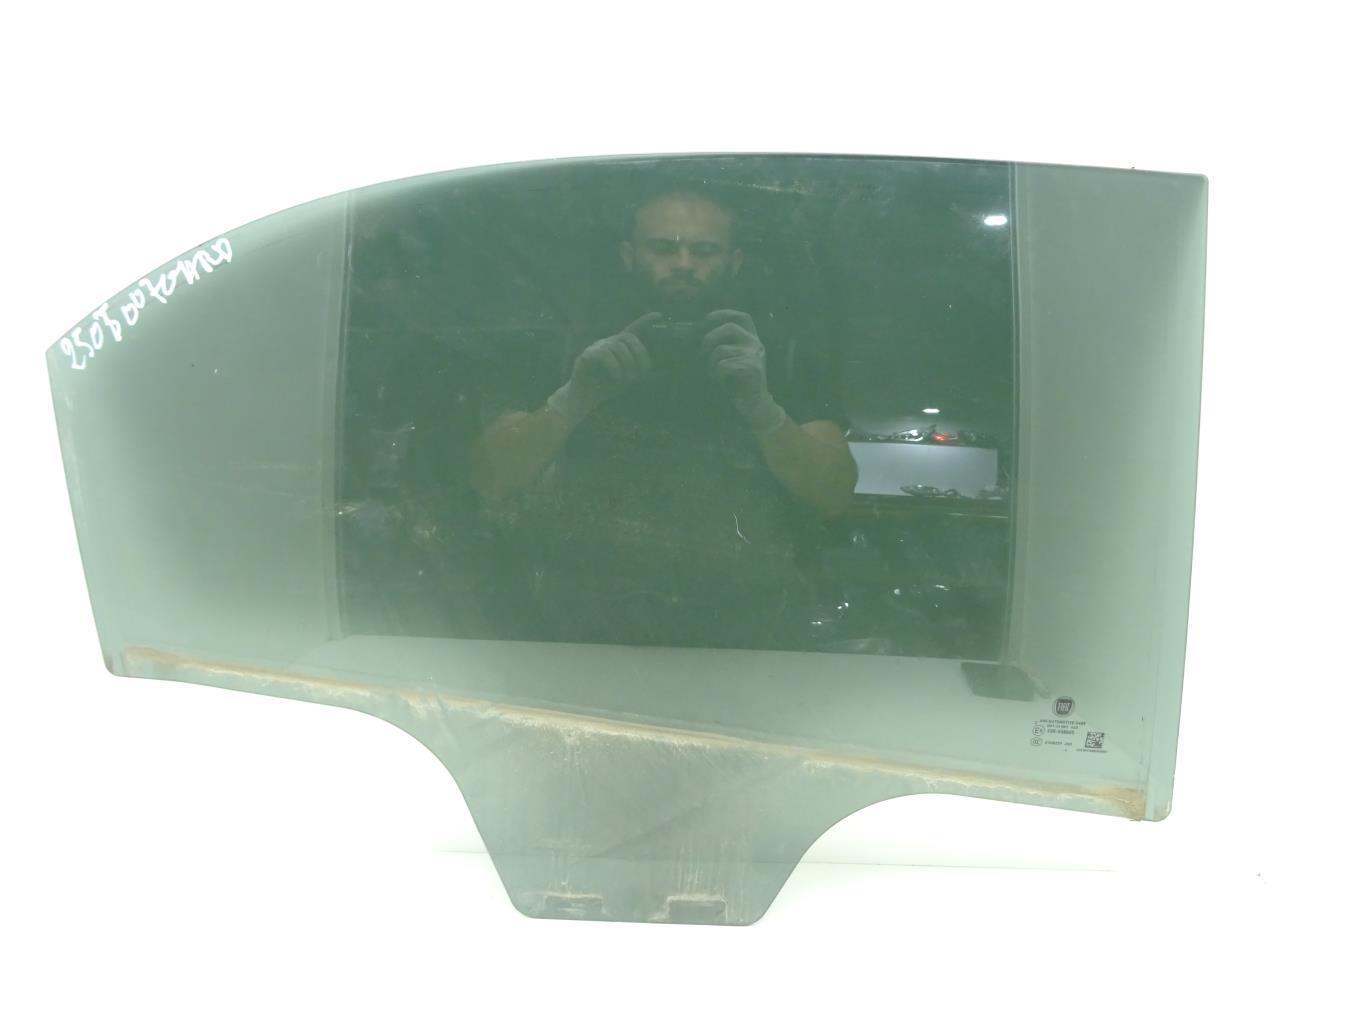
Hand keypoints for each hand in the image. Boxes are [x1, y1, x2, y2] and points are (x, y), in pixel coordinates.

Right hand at [546, 312, 660, 425]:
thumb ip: (636, 369)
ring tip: (627, 380)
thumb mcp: (626, 378)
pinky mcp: (586, 355)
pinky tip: (616, 378)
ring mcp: (596, 347)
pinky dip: (614, 367)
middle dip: (639, 354)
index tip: (659, 315)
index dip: (645, 321)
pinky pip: (604, 354)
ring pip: (618, 346)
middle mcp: (607, 343)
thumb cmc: (606, 387)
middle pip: (628, 337)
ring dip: (627, 364)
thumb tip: (647, 367)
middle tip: (640, 374)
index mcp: (618, 346)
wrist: (585, 399)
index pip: (633, 330)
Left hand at [701, 310, 785, 433]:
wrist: (755, 405)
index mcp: (752, 338)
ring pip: (721, 350)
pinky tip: (723, 382)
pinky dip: (718, 375)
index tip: (706, 320)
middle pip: (729, 327)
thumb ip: (722, 344)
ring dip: (711, 364)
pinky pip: (724, 365)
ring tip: (716, 375)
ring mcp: (755, 355)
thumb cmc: (738, 382)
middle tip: (703, 353)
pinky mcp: (752, 368)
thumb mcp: (732, 358)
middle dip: (710, 338)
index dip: (723, 314)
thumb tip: (693, 334)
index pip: (741, 317)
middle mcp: (755, 343)